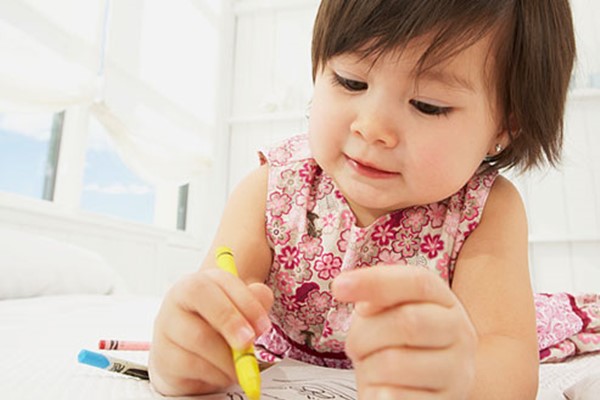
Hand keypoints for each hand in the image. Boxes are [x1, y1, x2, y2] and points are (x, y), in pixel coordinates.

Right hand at [148, 269, 272, 395]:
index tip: (263, 326)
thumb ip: (255, 300)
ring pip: (198, 336)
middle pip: (200, 297)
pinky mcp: (163, 356)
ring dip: (227, 356)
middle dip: (230, 321)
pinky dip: (215, 373)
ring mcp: (166, 326)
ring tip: (239, 365)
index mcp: (199, 282)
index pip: (220, 281)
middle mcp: (178, 298)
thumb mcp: (239, 309)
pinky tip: (222, 373)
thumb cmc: (216, 328)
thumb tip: (261, 296)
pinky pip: (191, 364)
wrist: (187, 356)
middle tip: (249, 342)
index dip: (245, 302)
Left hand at [332, 266, 477, 399]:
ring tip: (372, 369)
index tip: (338, 287)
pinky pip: (394, 397)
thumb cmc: (399, 345)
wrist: (424, 388)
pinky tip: (381, 389)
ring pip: (395, 364)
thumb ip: (378, 299)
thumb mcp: (388, 314)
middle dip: (365, 335)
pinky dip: (375, 393)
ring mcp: (457, 372)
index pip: (416, 282)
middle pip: (407, 321)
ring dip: (368, 368)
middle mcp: (460, 333)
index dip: (375, 281)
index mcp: (444, 301)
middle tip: (354, 347)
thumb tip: (365, 304)